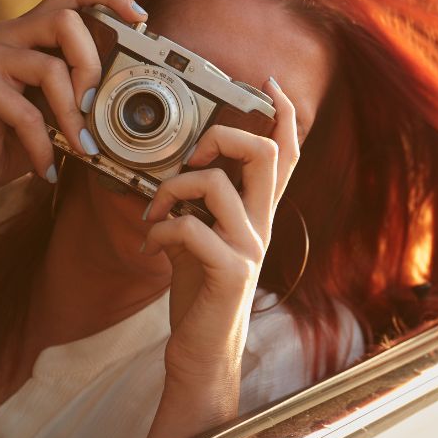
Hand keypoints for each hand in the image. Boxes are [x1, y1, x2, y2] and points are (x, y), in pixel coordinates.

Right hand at [0, 0, 146, 201]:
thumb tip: (127, 88)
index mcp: (28, 31)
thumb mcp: (57, 109)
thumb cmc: (15, 140)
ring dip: (72, 116)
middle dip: (92, 68)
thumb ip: (81, 89)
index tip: (138, 16)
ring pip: (52, 67)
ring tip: (80, 147)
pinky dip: (44, 146)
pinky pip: (28, 113)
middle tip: (94, 108)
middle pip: (66, 22)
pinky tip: (48, 167)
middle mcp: (5, 32)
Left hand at [140, 78, 300, 429]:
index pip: (285, 154)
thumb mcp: (199, 239)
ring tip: (155, 210)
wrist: (201, 353)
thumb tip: (175, 173)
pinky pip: (190, 228)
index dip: (283, 114)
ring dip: (172, 188)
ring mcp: (249, 248)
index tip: (270, 85)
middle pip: (266, 154)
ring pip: (217, 185)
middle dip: (224, 137)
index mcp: (258, 214)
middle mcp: (262, 226)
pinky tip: (151, 244)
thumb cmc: (198, 294)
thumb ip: (198, 205)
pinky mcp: (229, 272)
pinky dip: (159, 229)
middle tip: (194, 154)